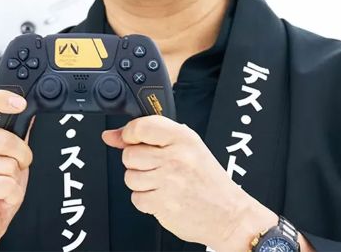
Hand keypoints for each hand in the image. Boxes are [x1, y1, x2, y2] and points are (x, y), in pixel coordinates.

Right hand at [0, 90, 33, 251]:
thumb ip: (15, 139)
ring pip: (9, 164)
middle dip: (21, 157)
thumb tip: (28, 115)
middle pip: (5, 138)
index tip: (20, 102)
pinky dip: (11, 195)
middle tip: (15, 171)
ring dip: (15, 181)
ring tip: (1, 188)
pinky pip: (6, 184)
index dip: (0, 99)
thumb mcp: (9, 163)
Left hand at [102, 115, 277, 250]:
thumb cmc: (208, 180)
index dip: (129, 133)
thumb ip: (150, 138)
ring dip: (141, 183)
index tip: (128, 139)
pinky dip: (146, 200)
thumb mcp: (188, 147)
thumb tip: (111, 136)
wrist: (229, 214)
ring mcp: (168, 181)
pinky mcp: (162, 204)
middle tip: (155, 167)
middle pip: (129, 154)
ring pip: (129, 177)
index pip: (141, 126)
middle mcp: (175, 157)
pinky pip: (136, 198)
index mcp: (183, 138)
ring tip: (162, 183)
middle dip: (137, 163)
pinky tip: (163, 197)